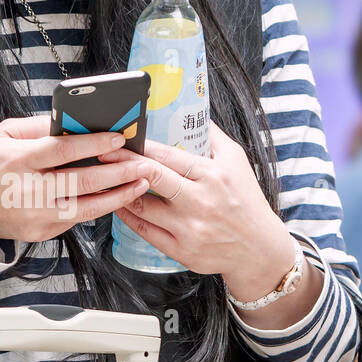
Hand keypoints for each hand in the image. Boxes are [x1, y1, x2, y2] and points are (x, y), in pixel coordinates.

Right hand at [0, 115, 151, 244]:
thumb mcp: (2, 135)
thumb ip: (37, 126)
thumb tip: (72, 120)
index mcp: (17, 160)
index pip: (62, 151)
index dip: (93, 144)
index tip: (118, 139)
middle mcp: (28, 190)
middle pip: (82, 181)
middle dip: (118, 172)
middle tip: (143, 164)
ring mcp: (36, 216)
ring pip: (87, 207)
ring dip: (118, 195)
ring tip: (141, 183)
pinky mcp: (42, 232)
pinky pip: (77, 218)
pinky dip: (99, 206)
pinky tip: (117, 195)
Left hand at [110, 119, 297, 292]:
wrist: (260, 248)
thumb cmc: (246, 201)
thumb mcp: (237, 161)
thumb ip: (213, 136)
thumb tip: (192, 111)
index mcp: (213, 175)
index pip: (169, 157)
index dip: (141, 147)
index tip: (122, 139)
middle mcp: (200, 202)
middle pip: (152, 178)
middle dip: (123, 164)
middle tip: (102, 154)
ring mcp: (189, 229)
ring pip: (143, 206)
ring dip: (121, 191)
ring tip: (107, 179)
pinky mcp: (182, 251)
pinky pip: (145, 231)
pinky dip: (128, 216)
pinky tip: (119, 204)